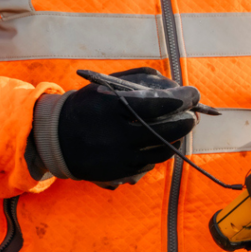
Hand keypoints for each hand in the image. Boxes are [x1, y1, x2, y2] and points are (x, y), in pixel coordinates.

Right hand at [53, 67, 199, 182]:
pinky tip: (161, 141)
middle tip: (193, 114)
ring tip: (181, 129)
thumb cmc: (86, 107)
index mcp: (114, 108)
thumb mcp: (106, 84)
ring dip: (178, 139)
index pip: (159, 105)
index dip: (182, 100)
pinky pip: (151, 163)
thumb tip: (171, 84)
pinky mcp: (122, 173)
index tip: (192, 94)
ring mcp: (121, 158)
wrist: (57, 140)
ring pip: (163, 151)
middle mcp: (119, 136)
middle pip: (167, 132)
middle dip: (186, 121)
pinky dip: (160, 151)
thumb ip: (138, 79)